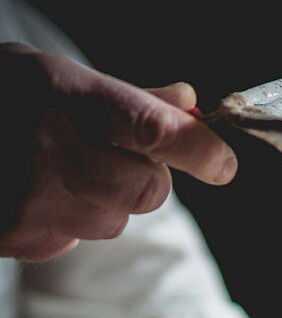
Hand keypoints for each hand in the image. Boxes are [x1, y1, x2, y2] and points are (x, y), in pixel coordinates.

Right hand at [0, 44, 236, 260]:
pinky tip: (34, 192)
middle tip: (125, 159)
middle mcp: (52, 152)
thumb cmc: (5, 98)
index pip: (151, 130)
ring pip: (115, 221)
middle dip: (149, 179)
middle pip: (146, 191)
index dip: (197, 150)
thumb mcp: (59, 77)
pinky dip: (67, 221)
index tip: (224, 164)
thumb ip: (128, 97)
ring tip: (61, 171)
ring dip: (105, 201)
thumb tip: (190, 103)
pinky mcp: (22, 239)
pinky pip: (75, 240)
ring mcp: (36, 202)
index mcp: (66, 98)